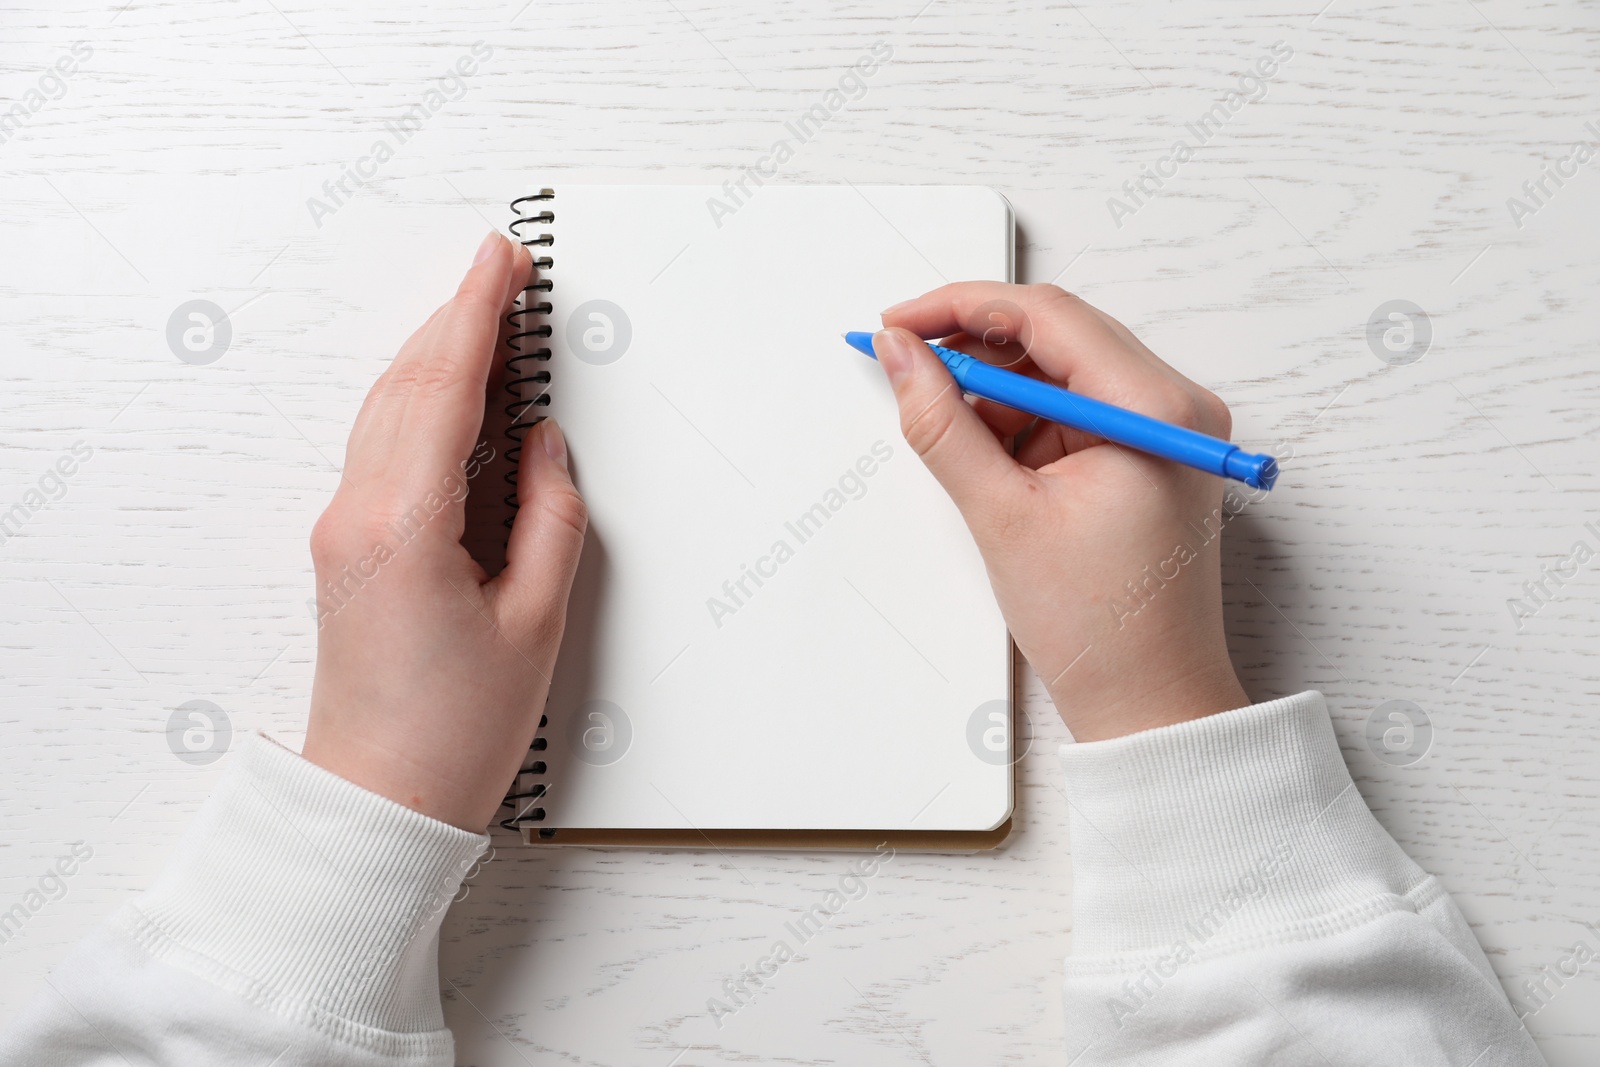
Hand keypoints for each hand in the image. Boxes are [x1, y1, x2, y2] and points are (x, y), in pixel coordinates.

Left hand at [301, 232, 586, 830]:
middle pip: (406, 385)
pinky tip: (452, 395)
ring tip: (486, 319)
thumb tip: (541, 444)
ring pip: (387, 411)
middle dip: (455, 320)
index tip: (501, 259)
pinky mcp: (346, 547)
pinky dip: (420, 403)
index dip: (476, 313)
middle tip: (500, 269)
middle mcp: (357, 513)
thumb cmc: (456, 730)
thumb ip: (550, 514)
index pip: (444, 389)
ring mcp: (342, 528)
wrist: (378, 801)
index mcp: (405, 524)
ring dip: (436, 357)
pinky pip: (382, 447)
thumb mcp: (537, 619)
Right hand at [875, 283, 1250, 741]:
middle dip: (975, 351)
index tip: (898, 323)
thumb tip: (900, 353)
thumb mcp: (1002, 515)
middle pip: (1057, 336)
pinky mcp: (1150, 455)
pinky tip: (993, 467)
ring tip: (960, 451)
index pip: (1048, 316)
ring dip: (998, 395)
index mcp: (1157, 409)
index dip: (961, 308)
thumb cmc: (1099, 627)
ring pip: (1060, 373)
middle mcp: (1176, 406)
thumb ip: (942, 424)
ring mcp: (1166, 430)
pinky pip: (1073, 412)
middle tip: (907, 369)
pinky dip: (1023, 426)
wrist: (1151, 705)